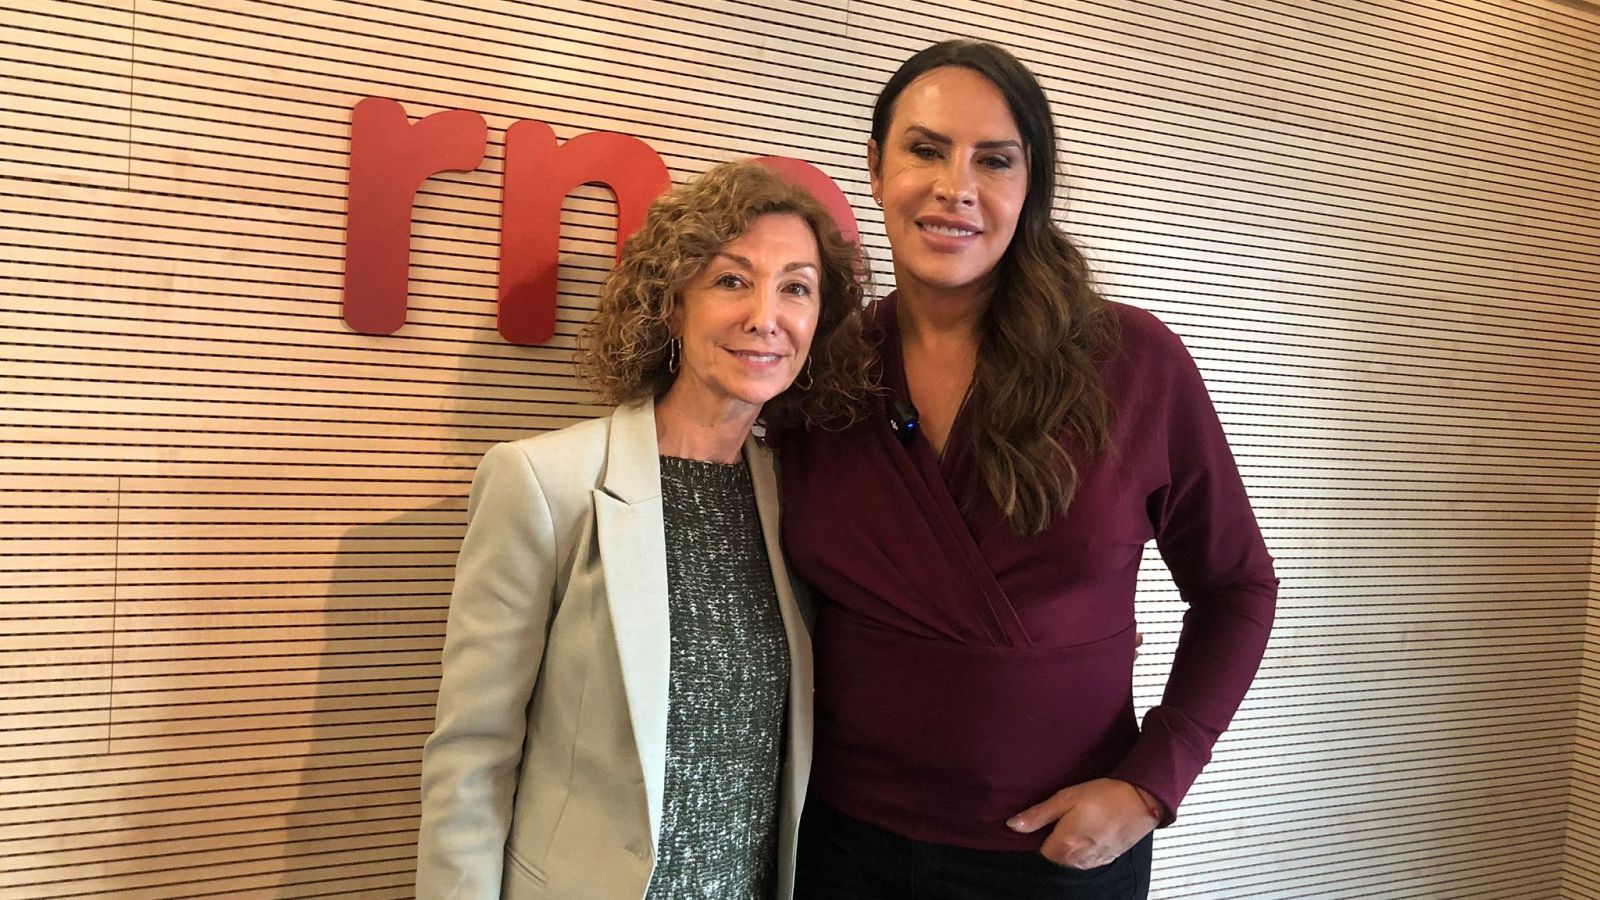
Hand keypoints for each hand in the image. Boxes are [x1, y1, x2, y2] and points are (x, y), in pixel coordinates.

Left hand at [1006, 778, 1158, 868]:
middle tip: (1064, 815)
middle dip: (1054, 839)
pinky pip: (1086, 858)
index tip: (1047, 819)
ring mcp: (1093, 862)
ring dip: (1070, 843)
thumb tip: (1013, 825)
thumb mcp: (1066, 798)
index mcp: (1063, 846)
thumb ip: (1038, 815)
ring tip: (1080, 819)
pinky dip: (1085, 846)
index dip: (1039, 834)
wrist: (1141, 801)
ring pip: (1070, 858)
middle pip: (1054, 856)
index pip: (1038, 851)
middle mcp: (1077, 860)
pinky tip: (1091, 828)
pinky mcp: (1106, 859)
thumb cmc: (1103, 796)